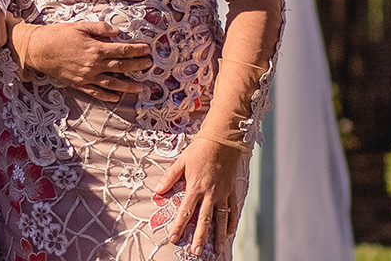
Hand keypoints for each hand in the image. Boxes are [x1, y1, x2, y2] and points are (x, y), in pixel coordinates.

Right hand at [12, 21, 150, 100]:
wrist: (39, 49)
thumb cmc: (58, 35)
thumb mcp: (80, 26)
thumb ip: (99, 28)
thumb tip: (116, 32)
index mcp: (95, 49)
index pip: (122, 50)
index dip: (136, 50)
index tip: (147, 50)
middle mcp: (94, 64)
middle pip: (121, 66)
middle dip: (137, 66)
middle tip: (149, 65)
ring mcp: (87, 76)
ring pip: (112, 83)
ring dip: (128, 85)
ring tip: (140, 87)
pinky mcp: (78, 84)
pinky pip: (96, 92)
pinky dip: (107, 95)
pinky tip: (116, 98)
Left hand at [154, 137, 244, 254]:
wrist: (222, 140)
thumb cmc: (199, 150)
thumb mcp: (181, 162)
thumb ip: (170, 178)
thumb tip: (157, 191)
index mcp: (195, 187)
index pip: (185, 212)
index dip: (178, 226)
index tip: (174, 238)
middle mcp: (210, 194)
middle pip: (204, 220)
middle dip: (200, 238)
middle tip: (197, 252)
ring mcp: (223, 193)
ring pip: (221, 219)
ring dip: (219, 236)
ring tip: (217, 249)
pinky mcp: (231, 190)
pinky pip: (232, 209)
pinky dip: (231, 221)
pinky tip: (229, 231)